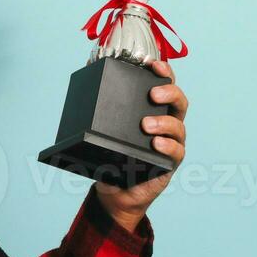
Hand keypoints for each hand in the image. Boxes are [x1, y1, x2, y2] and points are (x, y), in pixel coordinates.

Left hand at [93, 59, 188, 229]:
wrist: (117, 192)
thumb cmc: (112, 158)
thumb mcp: (103, 135)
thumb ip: (98, 117)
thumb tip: (77, 95)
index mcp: (152, 110)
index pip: (163, 85)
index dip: (163, 72)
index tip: (152, 64)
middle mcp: (166, 123)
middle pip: (178, 100)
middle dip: (169, 92)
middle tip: (152, 94)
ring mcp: (171, 142)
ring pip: (178, 125)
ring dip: (164, 122)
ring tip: (147, 125)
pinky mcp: (171, 162)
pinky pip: (177, 151)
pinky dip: (167, 146)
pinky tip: (156, 144)